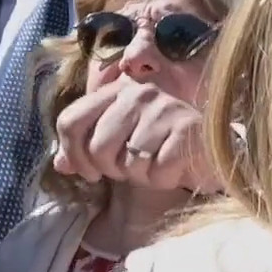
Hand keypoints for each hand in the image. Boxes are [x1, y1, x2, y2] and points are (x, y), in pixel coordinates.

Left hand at [53, 74, 213, 193]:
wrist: (211, 151)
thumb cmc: (160, 147)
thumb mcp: (120, 144)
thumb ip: (87, 149)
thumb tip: (60, 165)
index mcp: (117, 91)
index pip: (70, 120)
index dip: (73, 153)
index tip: (90, 172)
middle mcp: (139, 93)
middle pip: (97, 147)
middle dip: (112, 170)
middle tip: (132, 169)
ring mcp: (165, 108)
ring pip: (129, 163)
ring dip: (142, 176)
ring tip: (157, 164)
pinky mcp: (186, 129)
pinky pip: (156, 171)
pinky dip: (163, 179)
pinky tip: (175, 168)